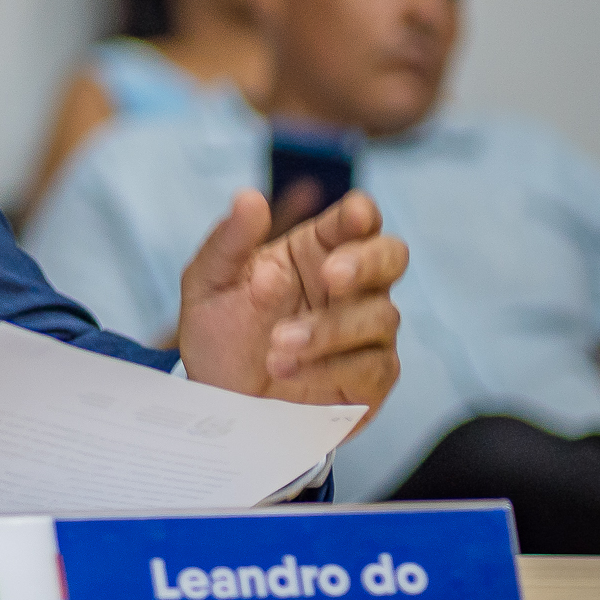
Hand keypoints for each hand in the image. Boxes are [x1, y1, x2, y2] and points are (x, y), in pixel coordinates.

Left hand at [175, 189, 405, 433]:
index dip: (361, 214)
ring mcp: (365, 333)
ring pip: (380, 316)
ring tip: (277, 343)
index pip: (356, 219)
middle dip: (368, 262)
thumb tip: (248, 198)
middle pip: (392, 256)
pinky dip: (330, 366)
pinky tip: (290, 369)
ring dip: (328, 328)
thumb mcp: (207, 285)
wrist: (219, 402)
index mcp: (314, 251)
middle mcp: (349, 287)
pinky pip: (373, 366)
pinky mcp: (370, 379)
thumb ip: (228, 242)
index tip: (353, 218)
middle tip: (332, 276)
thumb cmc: (220, 335)